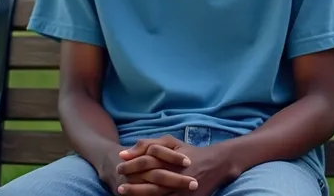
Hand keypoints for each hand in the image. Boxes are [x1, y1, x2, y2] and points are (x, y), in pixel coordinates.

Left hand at [117, 135, 231, 195]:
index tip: (119, 162)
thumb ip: (150, 143)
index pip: (148, 156)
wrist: (214, 164)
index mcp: (170, 154)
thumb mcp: (171, 142)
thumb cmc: (188, 151)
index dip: (133, 160)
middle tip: (119, 183)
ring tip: (124, 192)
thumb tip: (127, 150)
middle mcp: (174, 170)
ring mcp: (179, 186)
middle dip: (133, 180)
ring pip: (156, 191)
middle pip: (150, 175)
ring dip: (139, 193)